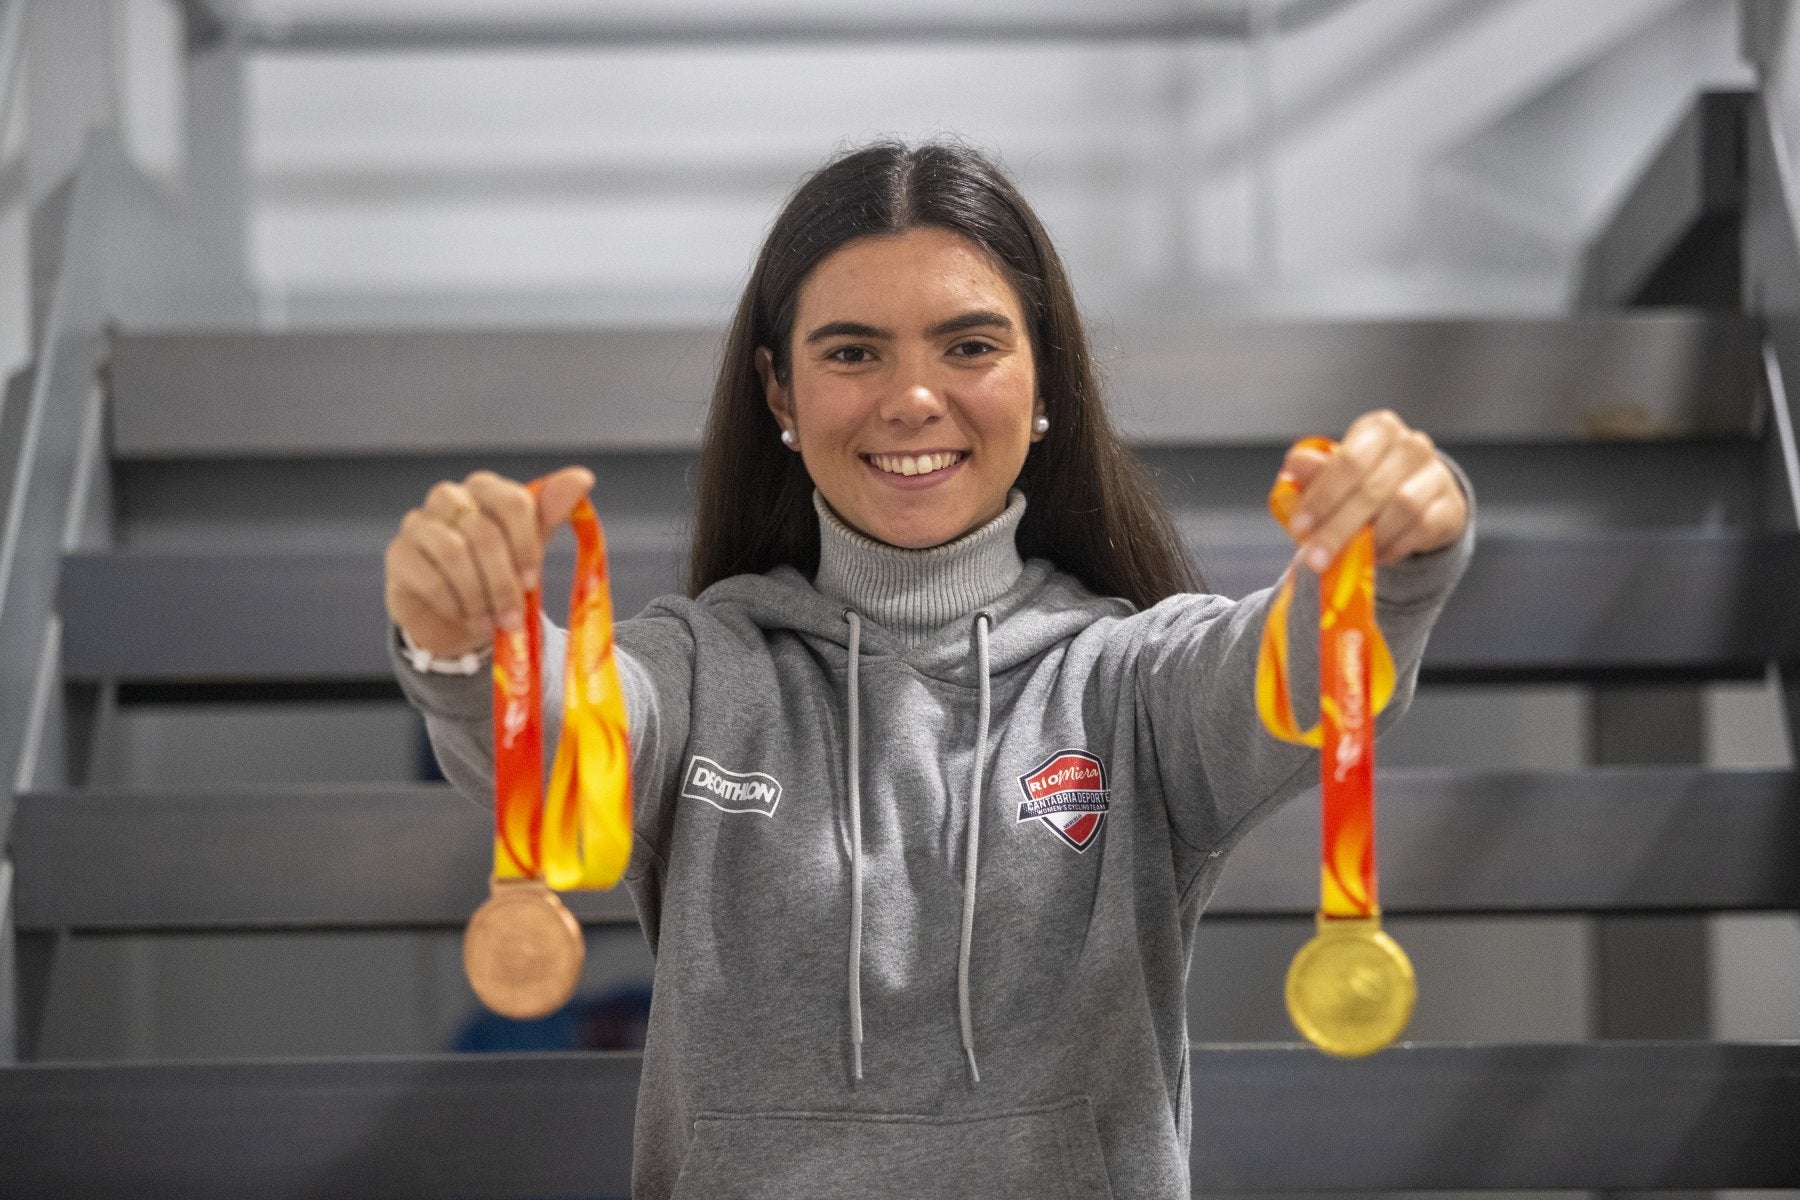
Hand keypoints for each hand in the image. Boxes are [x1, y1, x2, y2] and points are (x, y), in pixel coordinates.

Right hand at [383, 465, 595, 657]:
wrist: (458, 616)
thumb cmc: (497, 574)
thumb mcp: (529, 547)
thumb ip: (551, 512)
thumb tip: (583, 477)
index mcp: (486, 489)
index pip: (512, 501)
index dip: (525, 545)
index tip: (533, 581)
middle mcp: (449, 497)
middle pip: (483, 533)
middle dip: (503, 583)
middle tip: (513, 617)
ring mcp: (419, 522)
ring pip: (454, 553)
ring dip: (478, 595)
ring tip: (490, 621)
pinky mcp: (398, 553)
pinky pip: (429, 577)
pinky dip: (454, 604)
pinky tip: (466, 618)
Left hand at [1278, 410, 1466, 571]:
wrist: (1420, 499)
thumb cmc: (1368, 483)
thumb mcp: (1337, 476)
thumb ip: (1316, 473)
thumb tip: (1294, 464)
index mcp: (1378, 429)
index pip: (1349, 460)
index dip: (1322, 496)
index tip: (1300, 527)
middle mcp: (1411, 444)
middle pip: (1371, 488)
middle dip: (1338, 527)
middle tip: (1315, 557)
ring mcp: (1435, 473)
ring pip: (1401, 507)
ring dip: (1369, 538)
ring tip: (1346, 557)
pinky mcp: (1450, 504)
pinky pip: (1421, 528)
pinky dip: (1394, 546)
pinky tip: (1376, 555)